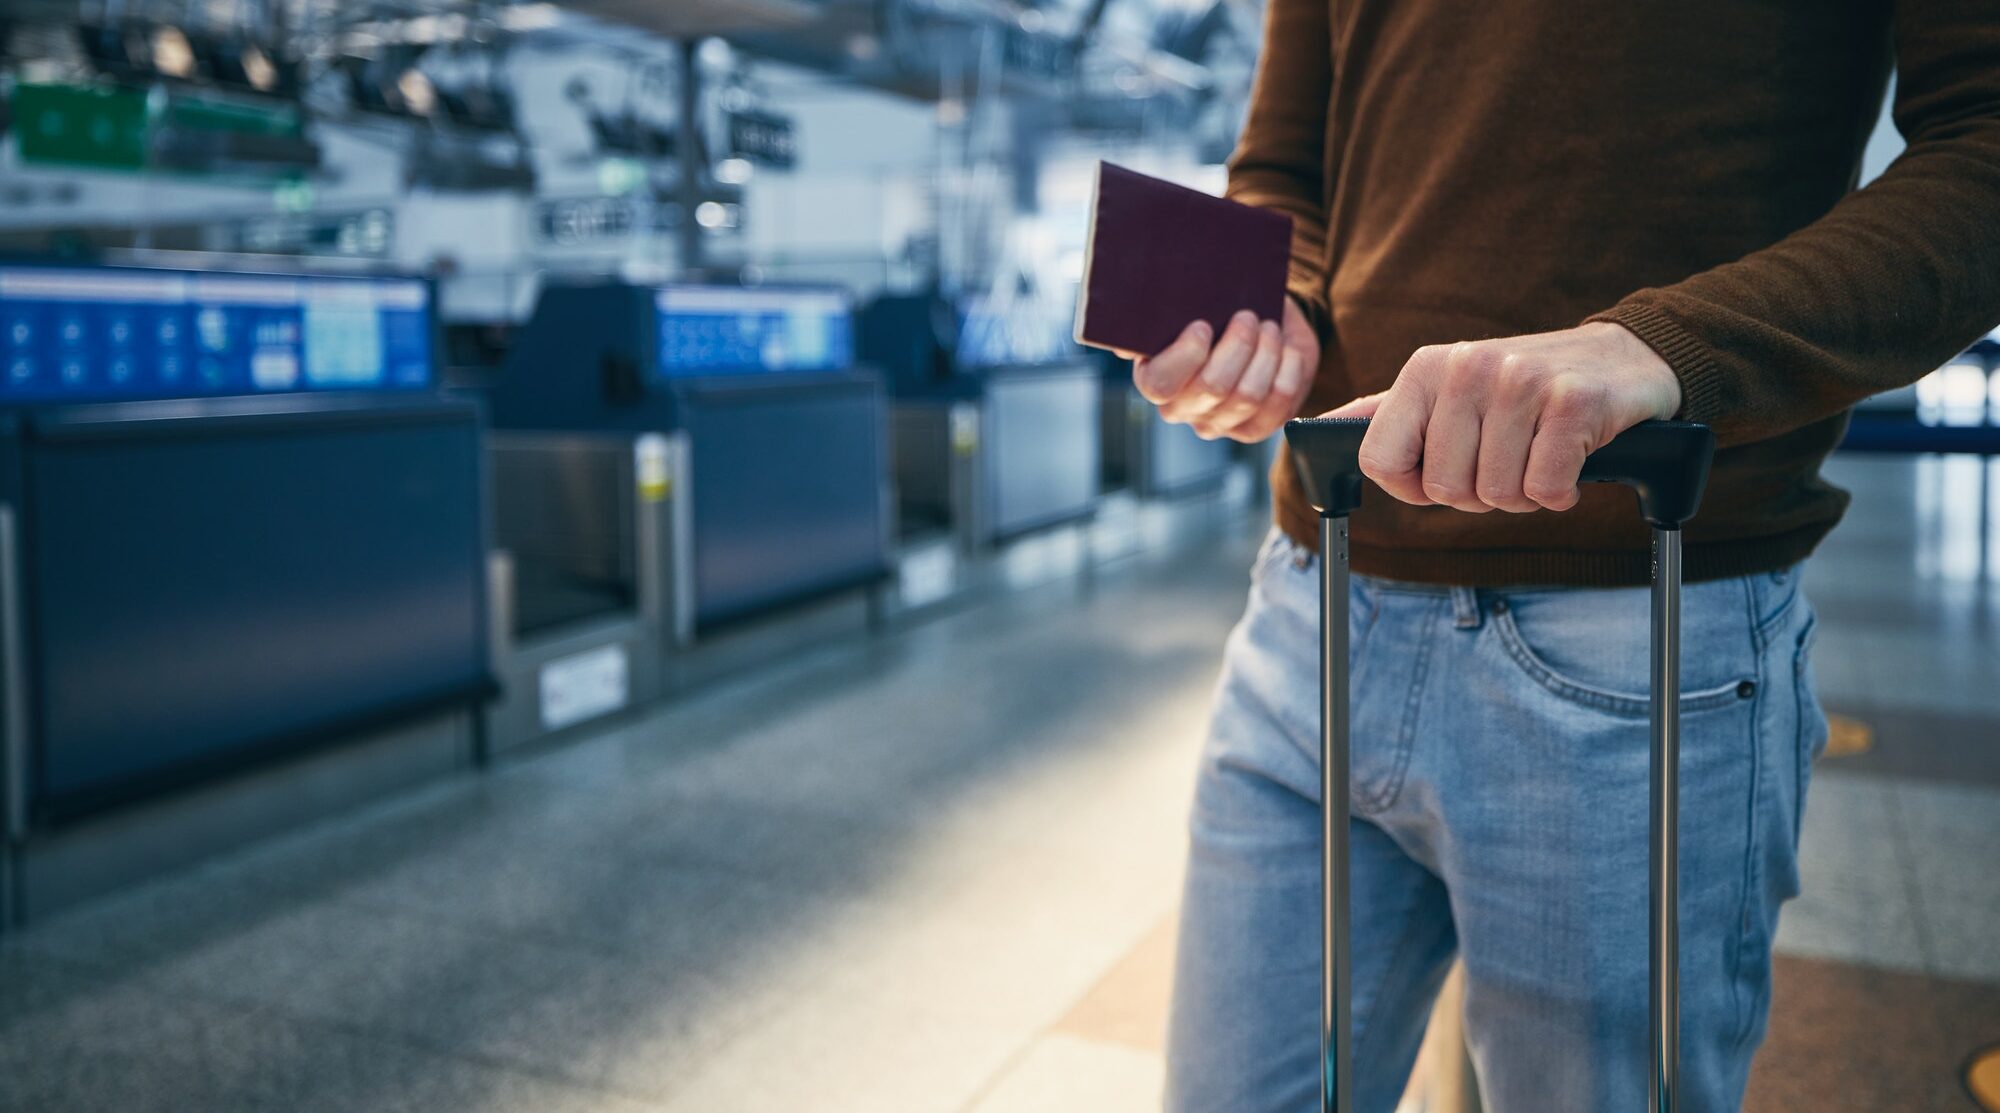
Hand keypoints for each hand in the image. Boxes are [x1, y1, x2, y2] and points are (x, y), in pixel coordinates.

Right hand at [1125, 297, 1319, 441]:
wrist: (1260, 323)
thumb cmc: (1217, 312)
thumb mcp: (1187, 304)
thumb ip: (1155, 312)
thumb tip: (1127, 339)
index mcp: (1154, 378)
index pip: (1160, 384)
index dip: (1185, 356)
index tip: (1202, 324)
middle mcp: (1182, 408)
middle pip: (1212, 387)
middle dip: (1237, 345)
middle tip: (1248, 317)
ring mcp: (1219, 423)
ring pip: (1248, 395)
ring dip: (1265, 354)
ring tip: (1268, 328)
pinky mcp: (1255, 429)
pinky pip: (1278, 404)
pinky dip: (1288, 370)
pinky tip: (1286, 350)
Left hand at [1325, 322, 1680, 512]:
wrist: (1623, 358)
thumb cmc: (1526, 388)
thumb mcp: (1449, 390)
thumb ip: (1391, 413)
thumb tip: (1321, 428)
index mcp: (1426, 368)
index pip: (1381, 461)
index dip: (1413, 487)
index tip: (1445, 473)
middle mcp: (1467, 367)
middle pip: (1444, 490)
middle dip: (1480, 493)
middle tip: (1510, 458)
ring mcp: (1521, 382)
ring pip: (1496, 494)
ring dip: (1524, 494)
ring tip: (1540, 455)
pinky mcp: (1573, 402)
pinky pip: (1544, 488)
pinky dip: (1561, 492)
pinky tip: (1572, 460)